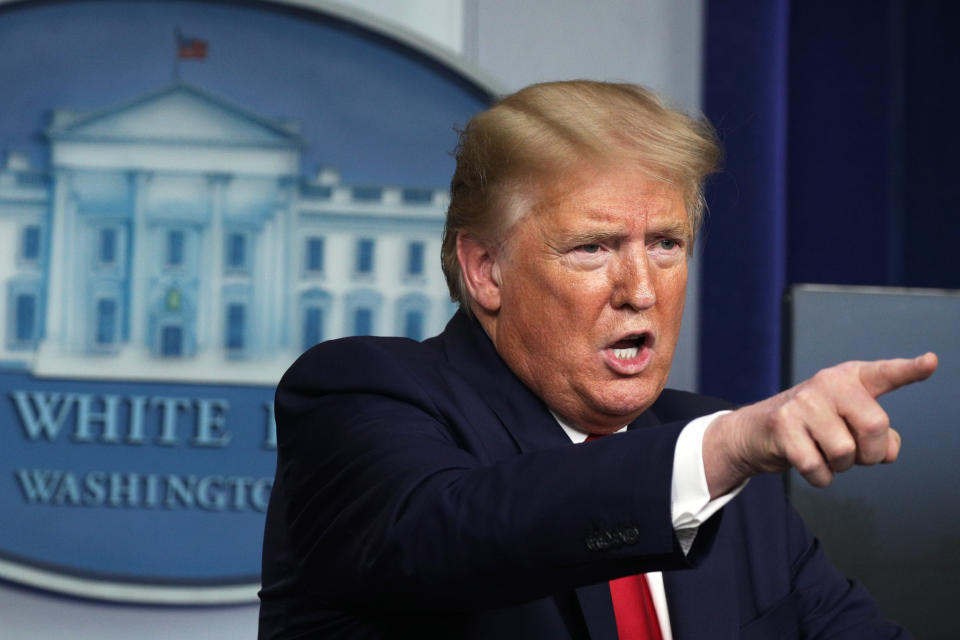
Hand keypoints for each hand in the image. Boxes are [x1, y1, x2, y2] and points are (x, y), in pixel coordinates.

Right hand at [703, 353, 937, 497]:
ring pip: (845, 452)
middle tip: (855, 455)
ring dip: (841, 467)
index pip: (886, 373)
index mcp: (850, 379)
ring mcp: (803, 403)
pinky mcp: (783, 427)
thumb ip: (879, 436)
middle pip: (875, 426)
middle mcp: (827, 383)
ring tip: (825, 454)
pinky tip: (809, 464)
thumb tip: (889, 451)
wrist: (756, 431)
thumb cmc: (812, 427)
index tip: (931, 362)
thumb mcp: (848, 424)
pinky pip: (818, 468)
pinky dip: (821, 478)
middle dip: (871, 453)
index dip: (911, 370)